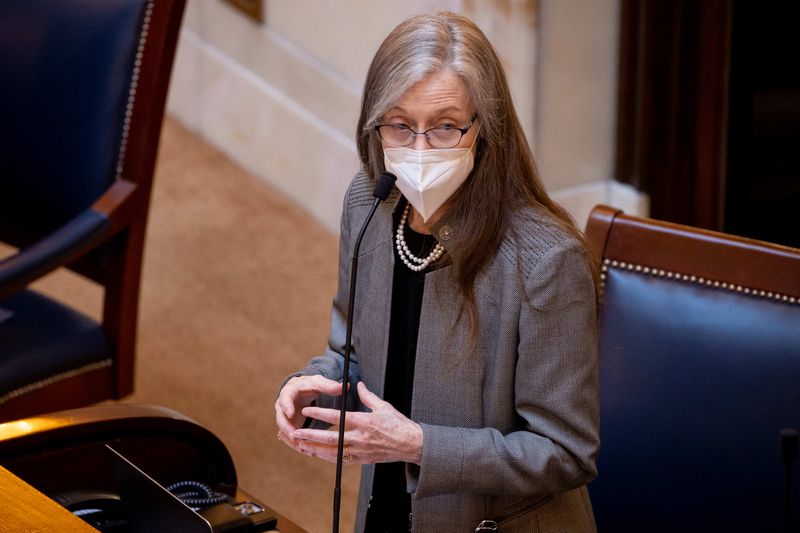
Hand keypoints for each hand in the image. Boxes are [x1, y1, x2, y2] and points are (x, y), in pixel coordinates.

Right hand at [274, 375, 343, 451]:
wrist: (301, 391)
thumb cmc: (310, 386)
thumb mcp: (319, 383)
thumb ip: (330, 386)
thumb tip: (345, 386)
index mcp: (290, 392)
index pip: (285, 398)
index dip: (287, 406)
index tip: (291, 414)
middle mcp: (283, 405)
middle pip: (281, 418)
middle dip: (287, 428)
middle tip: (295, 437)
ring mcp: (284, 417)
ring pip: (284, 431)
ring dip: (292, 440)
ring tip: (304, 449)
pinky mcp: (287, 427)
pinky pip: (289, 438)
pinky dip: (297, 445)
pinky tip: (308, 452)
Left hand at [292, 381, 422, 464]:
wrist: (411, 444)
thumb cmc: (399, 424)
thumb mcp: (383, 406)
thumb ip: (367, 396)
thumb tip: (358, 385)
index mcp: (364, 422)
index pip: (337, 418)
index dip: (319, 415)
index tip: (307, 411)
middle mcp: (360, 438)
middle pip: (330, 439)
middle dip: (310, 436)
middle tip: (294, 433)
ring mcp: (361, 451)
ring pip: (333, 453)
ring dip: (315, 450)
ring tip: (301, 446)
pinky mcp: (363, 459)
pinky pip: (341, 460)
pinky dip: (328, 457)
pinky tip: (318, 454)